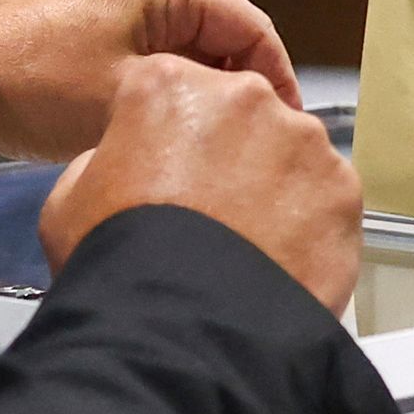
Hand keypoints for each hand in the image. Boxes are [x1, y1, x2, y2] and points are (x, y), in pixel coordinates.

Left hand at [0, 0, 298, 160]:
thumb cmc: (36, 85)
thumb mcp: (136, 98)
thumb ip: (205, 96)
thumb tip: (250, 111)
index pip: (252, 27)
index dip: (278, 80)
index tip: (289, 126)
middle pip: (220, 33)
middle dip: (236, 87)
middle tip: (250, 140)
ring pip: (184, 46)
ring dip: (196, 89)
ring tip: (207, 140)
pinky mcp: (88, 18)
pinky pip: (148, 49)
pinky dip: (162, 85)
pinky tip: (160, 126)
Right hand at [39, 54, 359, 313]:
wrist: (182, 329)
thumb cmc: (116, 259)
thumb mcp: (69, 197)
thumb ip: (109, 157)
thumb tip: (136, 158)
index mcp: (170, 84)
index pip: (173, 90)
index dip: (168, 134)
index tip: (165, 173)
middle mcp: (247, 94)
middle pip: (242, 114)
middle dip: (230, 153)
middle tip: (210, 213)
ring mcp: (304, 139)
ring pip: (291, 153)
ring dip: (274, 186)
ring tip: (248, 244)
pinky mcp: (343, 186)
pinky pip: (326, 196)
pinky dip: (309, 223)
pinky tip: (281, 260)